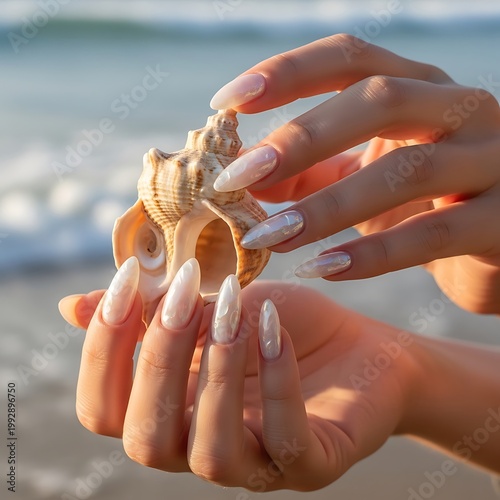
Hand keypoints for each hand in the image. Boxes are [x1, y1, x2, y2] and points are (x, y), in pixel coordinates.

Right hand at [59, 258, 417, 490]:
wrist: (362, 344)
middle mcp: (202, 448)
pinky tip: (273, 326)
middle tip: (188, 291)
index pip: (104, 408)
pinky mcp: (313, 464)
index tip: (130, 277)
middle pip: (144, 439)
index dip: (103, 348)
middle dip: (159, 357)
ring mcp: (258, 465)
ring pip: (210, 452)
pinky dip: (276, 379)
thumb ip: (154, 314)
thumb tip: (70, 307)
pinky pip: (286, 443)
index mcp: (172, 410)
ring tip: (235, 310)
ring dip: (216, 371)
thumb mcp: (214, 308)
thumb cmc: (279, 324)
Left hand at [210, 34, 499, 313]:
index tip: (225, 104)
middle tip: (238, 179)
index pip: (349, 58)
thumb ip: (309, 175)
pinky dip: (373, 253)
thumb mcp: (364, 178)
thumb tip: (248, 178)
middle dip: (300, 139)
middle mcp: (460, 108)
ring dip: (326, 207)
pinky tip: (323, 268)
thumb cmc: (425, 202)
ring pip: (407, 170)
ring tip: (269, 237)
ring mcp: (491, 161)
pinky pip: (434, 234)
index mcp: (420, 87)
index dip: (285, 73)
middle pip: (378, 99)